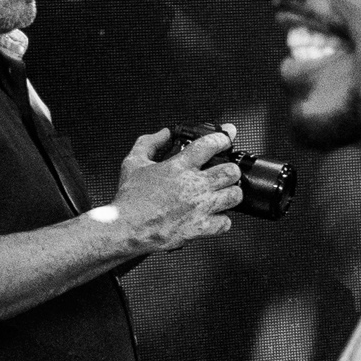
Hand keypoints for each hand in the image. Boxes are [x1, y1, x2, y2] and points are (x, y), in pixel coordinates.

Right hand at [112, 128, 241, 251]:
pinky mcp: (201, 227)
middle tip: (224, 172)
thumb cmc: (129, 198)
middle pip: (231, 171)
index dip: (222, 139)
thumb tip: (164, 133)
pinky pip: (226, 222)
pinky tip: (214, 215)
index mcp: (179, 167)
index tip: (225, 140)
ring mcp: (200, 206)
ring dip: (230, 193)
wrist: (125, 227)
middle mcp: (194, 185)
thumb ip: (149, 143)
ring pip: (235, 195)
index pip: (210, 144)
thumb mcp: (133, 162)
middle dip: (231, 169)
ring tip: (221, 193)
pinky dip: (223, 220)